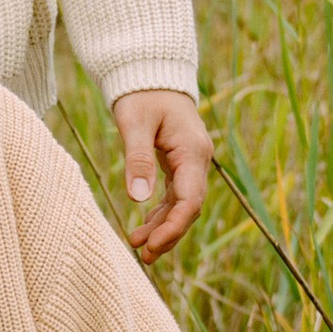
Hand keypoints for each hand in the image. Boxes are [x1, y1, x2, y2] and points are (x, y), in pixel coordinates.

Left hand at [111, 87, 211, 262]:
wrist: (151, 74)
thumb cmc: (142, 95)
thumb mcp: (134, 123)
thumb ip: (137, 159)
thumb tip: (137, 199)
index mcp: (192, 150)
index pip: (190, 199)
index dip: (174, 226)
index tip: (153, 246)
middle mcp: (198, 159)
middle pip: (189, 207)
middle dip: (169, 234)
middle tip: (144, 257)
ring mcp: (191, 162)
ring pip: (182, 204)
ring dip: (164, 228)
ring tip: (139, 249)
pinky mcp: (180, 163)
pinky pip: (175, 195)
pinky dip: (161, 214)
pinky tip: (144, 230)